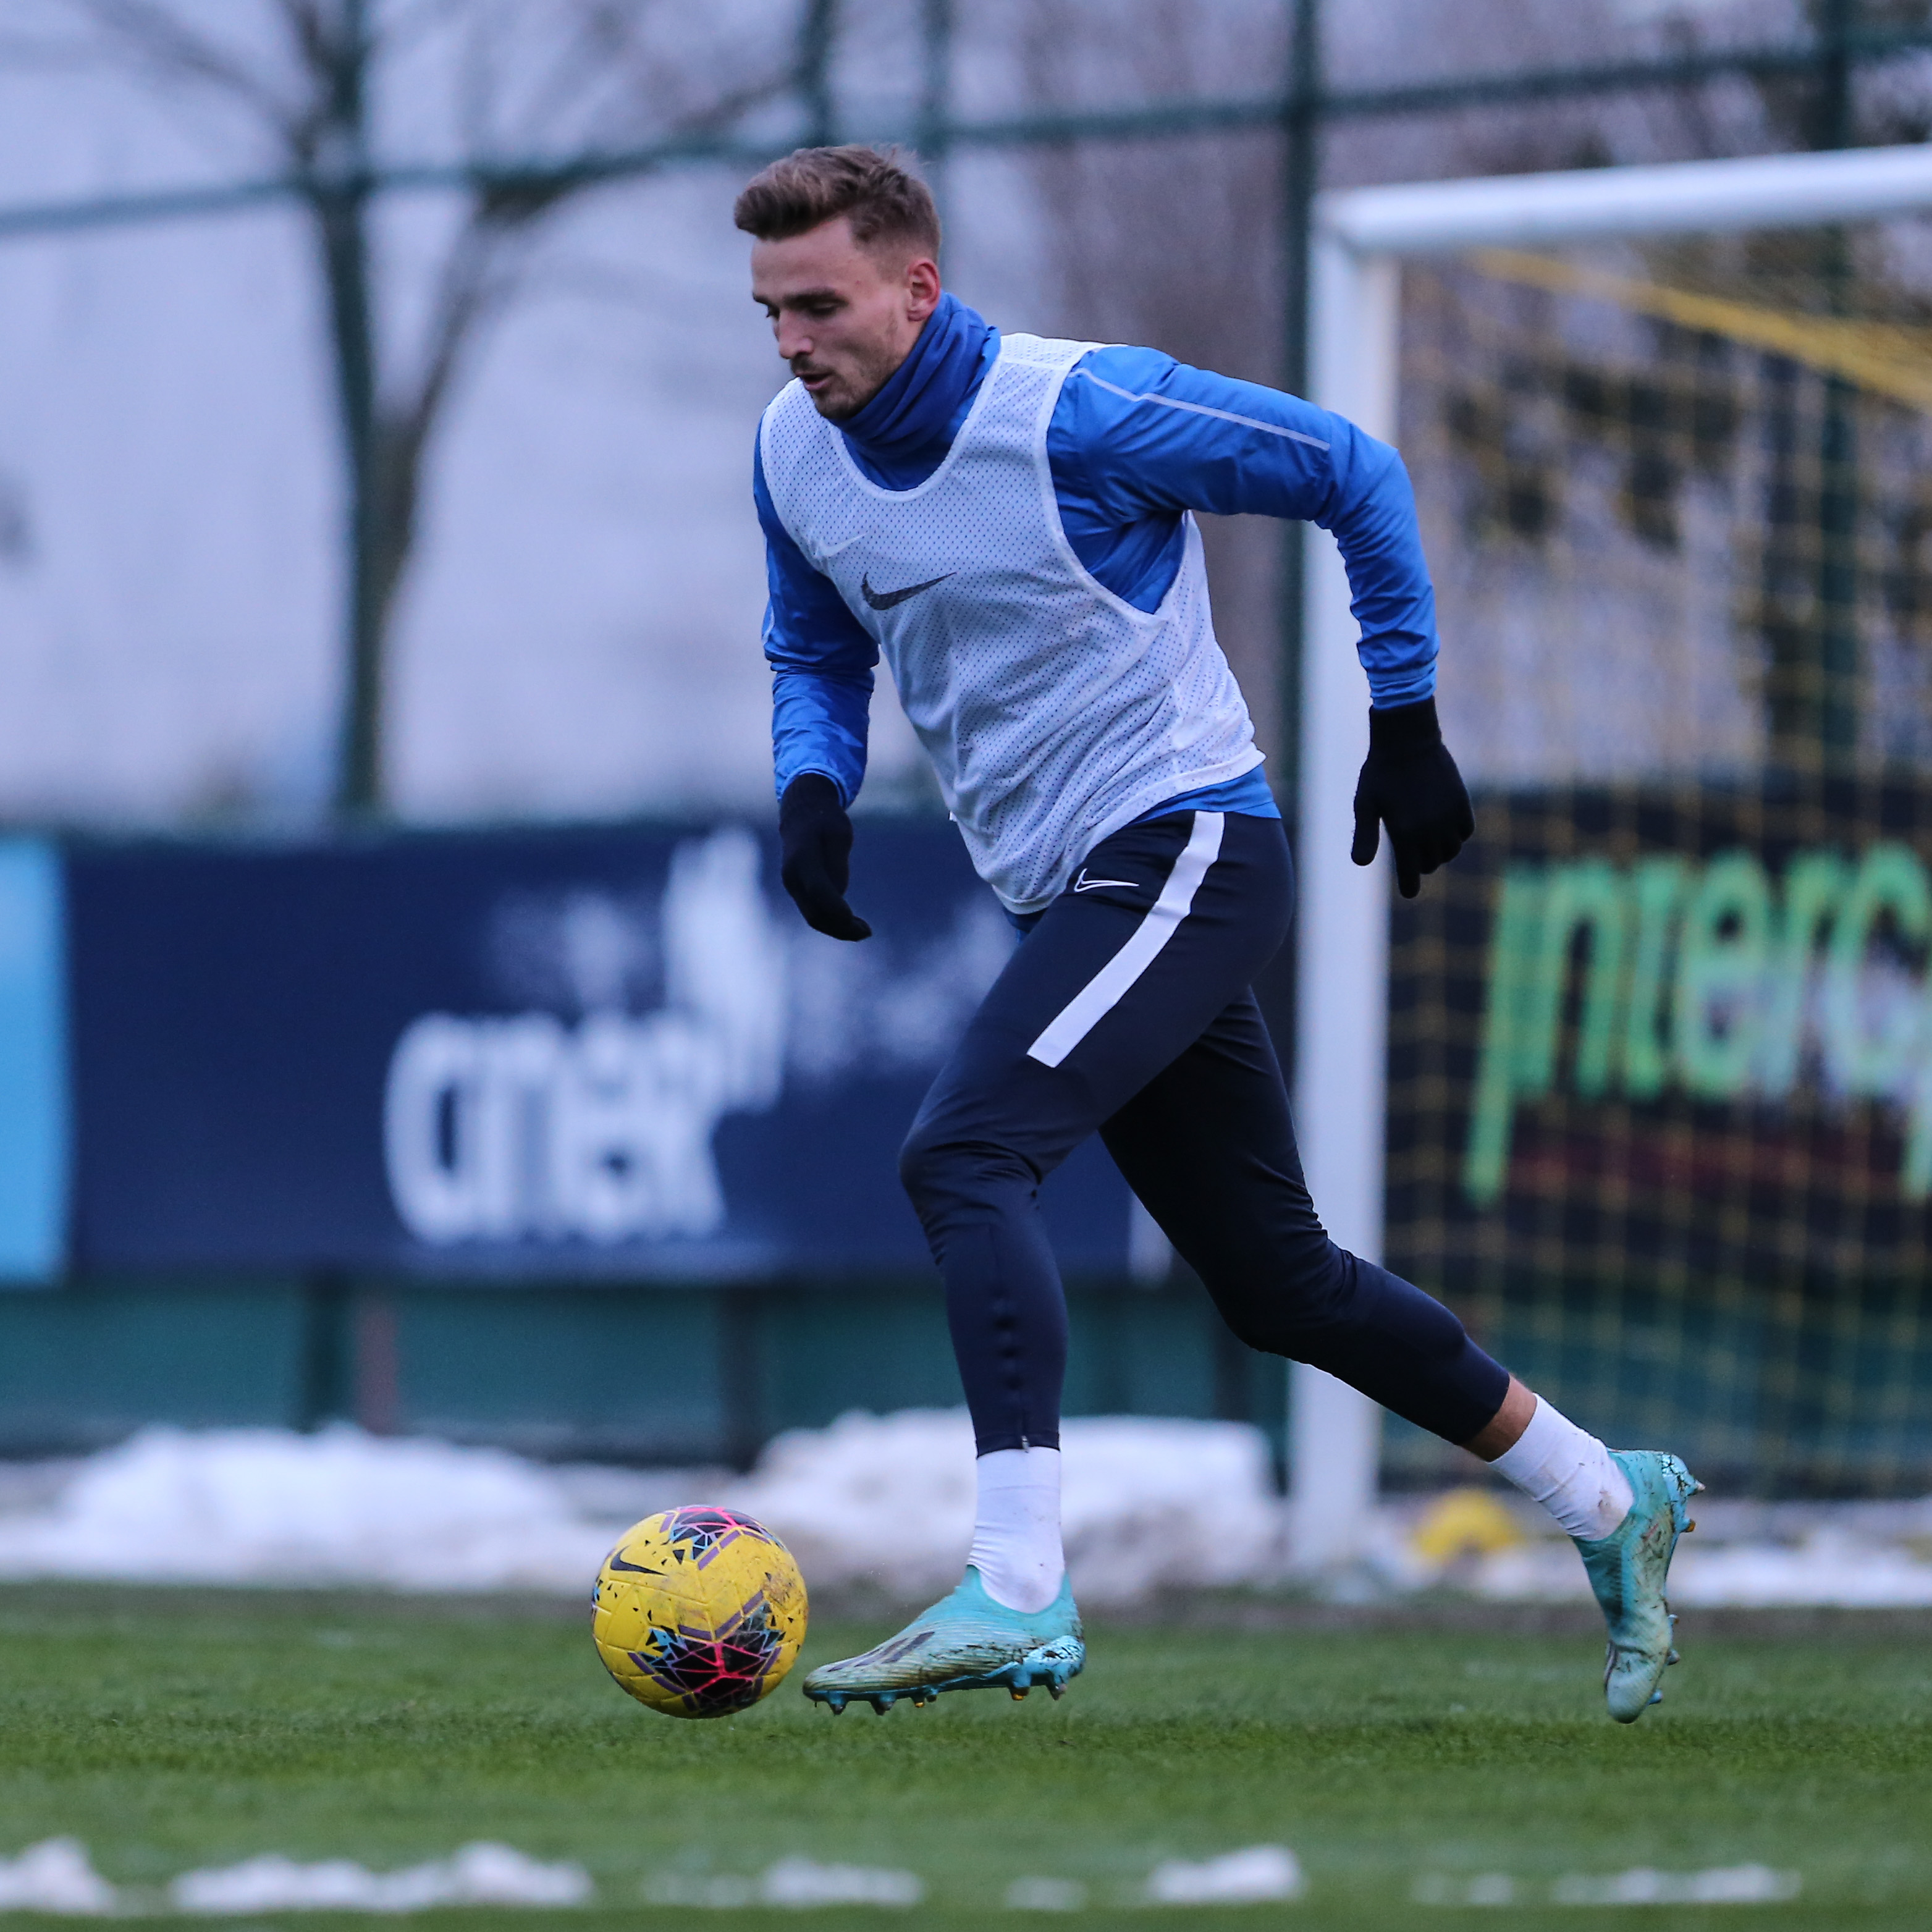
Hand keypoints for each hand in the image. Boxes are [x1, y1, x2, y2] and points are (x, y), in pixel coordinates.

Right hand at [778, 773, 871, 939]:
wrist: (802, 816)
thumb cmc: (824, 821)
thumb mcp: (839, 834)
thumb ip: (837, 863)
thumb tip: (838, 892)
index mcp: (801, 859)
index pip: (818, 891)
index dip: (836, 908)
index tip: (855, 919)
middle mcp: (793, 877)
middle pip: (814, 913)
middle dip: (841, 927)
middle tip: (867, 932)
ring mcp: (795, 887)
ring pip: (815, 918)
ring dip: (839, 929)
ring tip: (864, 931)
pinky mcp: (801, 892)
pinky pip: (816, 913)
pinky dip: (834, 923)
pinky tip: (854, 926)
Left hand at [1350, 696, 1474, 899]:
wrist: (1407, 741)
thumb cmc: (1380, 773)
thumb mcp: (1365, 804)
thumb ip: (1364, 835)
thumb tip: (1359, 863)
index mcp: (1404, 834)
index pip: (1410, 875)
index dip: (1409, 886)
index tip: (1409, 891)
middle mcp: (1429, 830)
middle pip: (1430, 864)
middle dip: (1420, 864)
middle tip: (1412, 856)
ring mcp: (1448, 817)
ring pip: (1450, 851)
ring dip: (1440, 851)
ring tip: (1428, 842)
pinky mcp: (1461, 803)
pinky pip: (1465, 832)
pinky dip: (1457, 835)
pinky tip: (1445, 827)